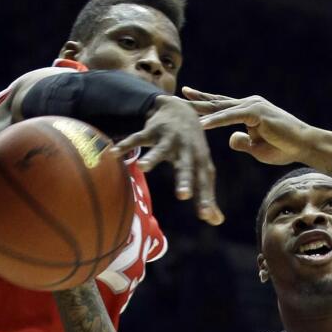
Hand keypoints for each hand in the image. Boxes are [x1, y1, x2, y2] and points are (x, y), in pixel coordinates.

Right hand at [114, 96, 221, 223]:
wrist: (180, 109)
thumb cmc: (191, 148)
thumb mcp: (201, 168)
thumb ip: (207, 196)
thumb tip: (217, 222)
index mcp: (199, 159)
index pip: (203, 181)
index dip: (205, 197)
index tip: (205, 215)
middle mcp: (186, 148)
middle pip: (186, 166)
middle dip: (185, 179)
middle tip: (183, 195)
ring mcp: (168, 138)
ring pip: (160, 150)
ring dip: (152, 158)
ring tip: (142, 167)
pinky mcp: (152, 130)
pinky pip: (137, 138)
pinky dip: (126, 145)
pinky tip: (114, 154)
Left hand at [183, 89, 311, 167]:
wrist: (303, 145)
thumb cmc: (282, 148)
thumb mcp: (256, 148)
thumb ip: (242, 142)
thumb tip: (230, 139)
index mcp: (248, 111)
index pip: (221, 105)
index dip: (204, 103)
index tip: (186, 98)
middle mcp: (248, 104)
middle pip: (217, 102)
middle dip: (197, 100)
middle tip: (177, 95)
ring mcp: (252, 106)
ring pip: (221, 107)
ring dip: (201, 108)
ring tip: (182, 108)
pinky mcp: (256, 113)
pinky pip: (231, 117)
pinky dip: (216, 121)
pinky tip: (201, 124)